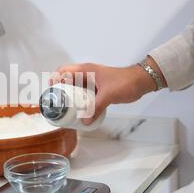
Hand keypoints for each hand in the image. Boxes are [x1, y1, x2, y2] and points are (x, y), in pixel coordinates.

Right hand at [51, 57, 165, 124]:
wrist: (141, 81)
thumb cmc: (125, 82)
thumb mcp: (108, 95)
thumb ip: (95, 108)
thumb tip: (85, 121)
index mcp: (86, 70)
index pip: (64, 70)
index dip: (55, 79)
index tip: (52, 91)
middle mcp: (87, 74)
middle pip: (67, 79)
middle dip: (61, 90)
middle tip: (58, 103)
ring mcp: (93, 81)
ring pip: (76, 87)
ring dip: (71, 96)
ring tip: (66, 108)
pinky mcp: (98, 88)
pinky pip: (85, 93)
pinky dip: (81, 100)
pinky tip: (81, 110)